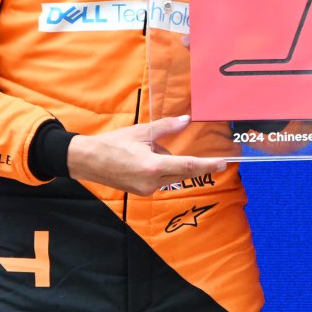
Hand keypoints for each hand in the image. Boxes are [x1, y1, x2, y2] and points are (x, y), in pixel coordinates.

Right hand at [68, 115, 228, 195]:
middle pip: (183, 173)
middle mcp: (152, 182)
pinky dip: (163, 169)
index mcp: (154, 167)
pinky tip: (147, 158)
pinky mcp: (141, 192)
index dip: (207, 165)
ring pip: (172, 176)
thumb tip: (186, 120)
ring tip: (151, 149)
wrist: (88, 160)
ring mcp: (146, 189)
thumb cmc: (113, 144)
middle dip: (197, 166)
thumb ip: (166, 127)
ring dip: (174, 165)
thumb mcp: (142, 131)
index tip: (222, 164)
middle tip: (216, 162)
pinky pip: (161, 180)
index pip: (188, 166)